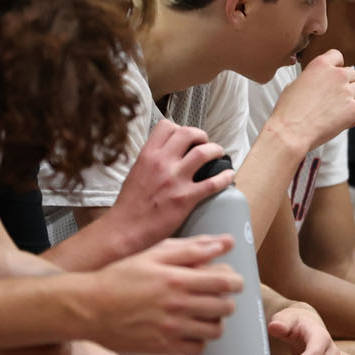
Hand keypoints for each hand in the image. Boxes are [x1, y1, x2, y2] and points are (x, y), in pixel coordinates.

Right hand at [84, 235, 240, 354]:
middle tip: (218, 297)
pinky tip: (190, 331)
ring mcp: (171, 329)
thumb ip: (192, 248)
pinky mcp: (163, 347)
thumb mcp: (153, 254)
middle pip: (225, 307)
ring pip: (215, 330)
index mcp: (178, 279)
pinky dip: (199, 341)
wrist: (88, 307)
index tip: (231, 280)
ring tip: (205, 315)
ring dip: (216, 321)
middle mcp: (178, 306)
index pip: (226, 282)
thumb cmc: (120, 276)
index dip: (235, 281)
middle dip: (227, 301)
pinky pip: (197, 349)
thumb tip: (226, 242)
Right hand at [110, 119, 234, 248]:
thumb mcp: (136, 172)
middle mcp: (162, 163)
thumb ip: (152, 160)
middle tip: (205, 143)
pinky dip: (224, 177)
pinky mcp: (186, 198)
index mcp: (148, 155)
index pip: (166, 126)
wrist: (126, 229)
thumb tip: (166, 154)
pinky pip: (212, 183)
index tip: (186, 137)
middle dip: (201, 135)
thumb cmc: (130, 205)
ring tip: (219, 154)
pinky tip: (228, 176)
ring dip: (215, 150)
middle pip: (188, 134)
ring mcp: (175, 179)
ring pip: (203, 153)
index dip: (179, 128)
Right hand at [265, 49, 354, 153]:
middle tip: (334, 100)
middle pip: (352, 74)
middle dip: (345, 85)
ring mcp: (347, 91)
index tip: (332, 78)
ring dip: (353, 98)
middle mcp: (337, 74)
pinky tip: (340, 123)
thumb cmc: (288, 111)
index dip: (336, 67)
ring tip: (339, 111)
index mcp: (321, 64)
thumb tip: (317, 82)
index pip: (337, 56)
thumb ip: (312, 78)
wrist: (291, 131)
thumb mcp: (295, 84)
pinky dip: (354, 117)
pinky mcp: (354, 109)